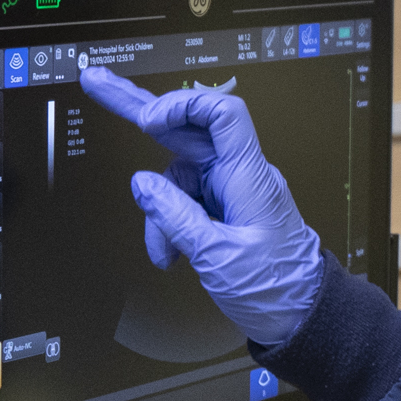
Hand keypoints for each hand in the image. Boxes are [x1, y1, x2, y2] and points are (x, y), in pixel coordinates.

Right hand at [81, 67, 324, 348]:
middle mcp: (239, 176)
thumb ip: (175, 216)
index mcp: (249, 177)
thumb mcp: (217, 256)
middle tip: (99, 84)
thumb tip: (142, 184)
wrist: (301, 317)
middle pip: (189, 131)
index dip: (183, 105)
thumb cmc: (276, 287)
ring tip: (164, 251)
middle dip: (143, 112)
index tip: (148, 119)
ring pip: (178, 179)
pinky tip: (170, 254)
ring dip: (161, 213)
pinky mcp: (223, 209)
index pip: (222, 114)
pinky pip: (184, 204)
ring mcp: (230, 191)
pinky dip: (170, 227)